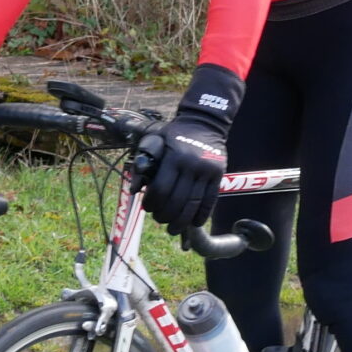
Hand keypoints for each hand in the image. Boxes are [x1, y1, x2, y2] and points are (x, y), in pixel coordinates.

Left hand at [139, 65, 241, 233]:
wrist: (205, 122)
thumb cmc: (175, 134)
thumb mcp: (155, 140)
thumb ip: (143, 164)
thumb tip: (133, 190)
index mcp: (174, 157)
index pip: (161, 189)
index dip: (152, 203)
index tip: (147, 208)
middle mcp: (191, 165)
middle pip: (177, 201)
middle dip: (165, 216)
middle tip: (159, 220)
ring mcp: (207, 171)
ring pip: (193, 204)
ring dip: (182, 221)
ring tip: (173, 228)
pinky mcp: (218, 175)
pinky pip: (210, 201)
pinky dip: (202, 215)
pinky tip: (195, 223)